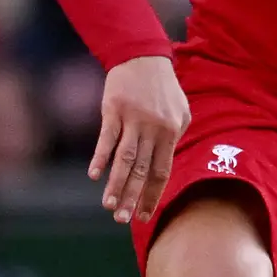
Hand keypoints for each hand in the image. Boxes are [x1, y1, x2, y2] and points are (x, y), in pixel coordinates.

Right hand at [87, 54, 187, 224]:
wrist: (143, 56)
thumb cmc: (163, 87)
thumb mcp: (181, 111)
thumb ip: (175, 138)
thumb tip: (165, 165)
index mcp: (171, 132)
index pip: (162, 172)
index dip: (152, 196)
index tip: (144, 216)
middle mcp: (153, 129)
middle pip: (143, 171)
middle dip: (132, 198)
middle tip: (123, 220)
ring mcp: (133, 120)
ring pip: (124, 160)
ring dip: (116, 184)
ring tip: (108, 206)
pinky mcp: (113, 110)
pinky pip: (107, 139)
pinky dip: (100, 157)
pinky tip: (94, 176)